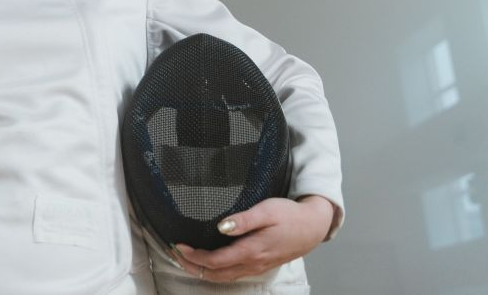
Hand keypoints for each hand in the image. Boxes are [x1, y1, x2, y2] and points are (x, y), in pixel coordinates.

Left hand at [171, 195, 333, 282]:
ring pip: (223, 277)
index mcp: (251, 250)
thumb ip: (244, 220)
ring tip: (185, 258)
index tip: (178, 245)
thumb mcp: (267, 210)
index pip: (215, 261)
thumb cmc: (289, 215)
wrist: (313, 227)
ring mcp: (256, 267)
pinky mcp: (259, 265)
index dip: (193, 256)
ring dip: (202, 270)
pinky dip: (215, 270)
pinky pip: (232, 274)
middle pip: (215, 274)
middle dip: (191, 266)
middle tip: (174, 253)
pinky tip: (208, 261)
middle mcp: (252, 263)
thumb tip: (221, 226)